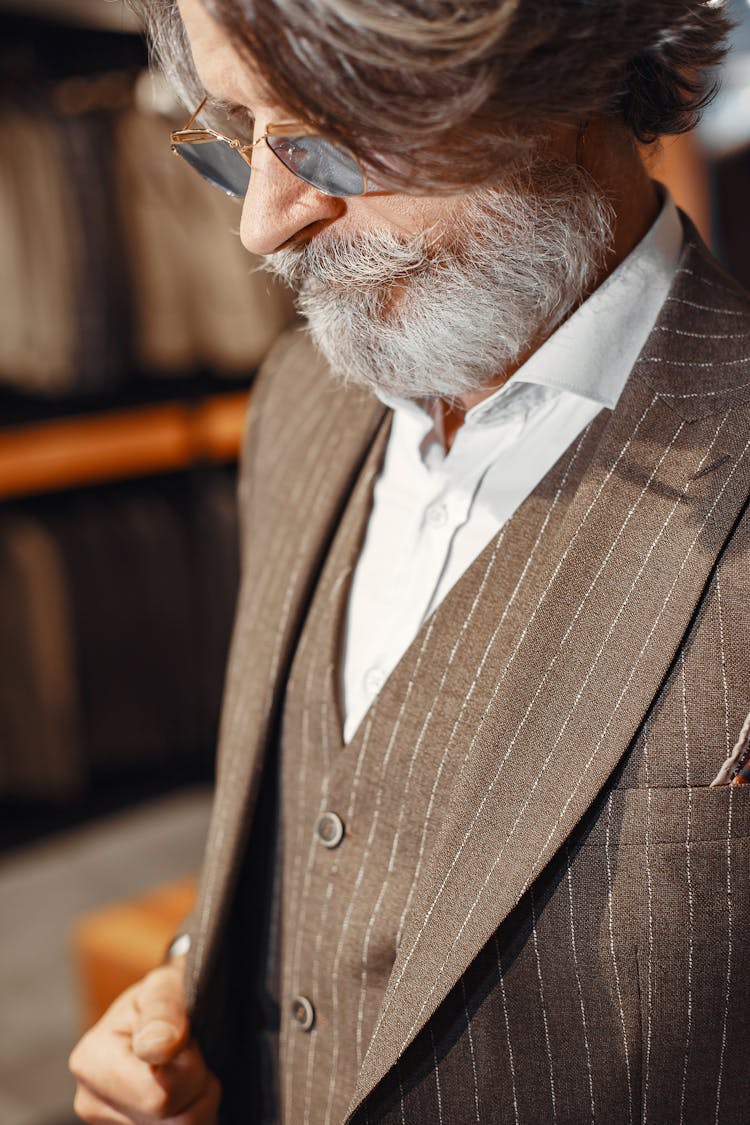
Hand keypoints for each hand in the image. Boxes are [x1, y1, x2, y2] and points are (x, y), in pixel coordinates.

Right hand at [69, 959, 220, 1122]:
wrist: (166, 1010)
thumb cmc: (166, 996)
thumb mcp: (166, 985)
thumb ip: (163, 1010)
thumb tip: (156, 1047)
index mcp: (91, 1061)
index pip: (160, 1096)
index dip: (192, 1068)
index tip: (186, 1040)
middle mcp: (92, 1102)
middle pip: (175, 1123)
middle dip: (200, 1089)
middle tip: (195, 1056)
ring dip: (201, 1103)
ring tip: (191, 1073)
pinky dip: (194, 1114)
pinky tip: (185, 1093)